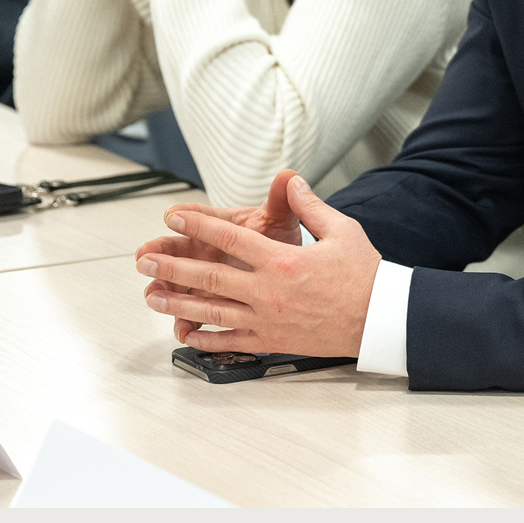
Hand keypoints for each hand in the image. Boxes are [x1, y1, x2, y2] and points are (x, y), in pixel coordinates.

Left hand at [134, 170, 380, 357]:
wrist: (379, 320)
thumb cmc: (364, 275)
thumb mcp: (341, 230)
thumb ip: (310, 205)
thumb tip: (291, 180)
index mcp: (283, 260)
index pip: (229, 237)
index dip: (197, 225)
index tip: (173, 217)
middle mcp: (268, 291)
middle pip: (209, 277)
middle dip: (171, 267)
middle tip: (144, 261)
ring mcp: (267, 319)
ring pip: (211, 311)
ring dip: (177, 303)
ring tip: (151, 296)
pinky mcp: (272, 342)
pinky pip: (230, 342)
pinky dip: (205, 338)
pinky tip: (186, 332)